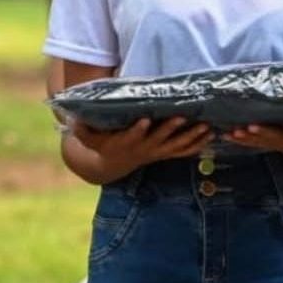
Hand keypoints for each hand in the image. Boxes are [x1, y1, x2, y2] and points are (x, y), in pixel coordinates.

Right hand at [74, 117, 213, 171]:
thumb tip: (70, 118)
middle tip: (182, 117)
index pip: (132, 136)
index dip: (138, 130)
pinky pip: (184, 151)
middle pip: (160, 140)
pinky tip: (211, 136)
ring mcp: (157, 152)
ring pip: (177, 146)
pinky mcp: (166, 153)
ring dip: (192, 137)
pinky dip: (198, 145)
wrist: (112, 165)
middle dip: (170, 129)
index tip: (144, 120)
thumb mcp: (88, 137)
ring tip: (206, 126)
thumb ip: (81, 128)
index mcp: (125, 142)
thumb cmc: (100, 143)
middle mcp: (144, 149)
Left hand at [225, 116, 282, 173]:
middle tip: (249, 128)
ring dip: (246, 137)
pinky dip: (242, 138)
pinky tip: (226, 134)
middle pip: (276, 137)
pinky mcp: (274, 142)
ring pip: (261, 140)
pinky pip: (255, 141)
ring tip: (230, 133)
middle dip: (263, 133)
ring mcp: (281, 143)